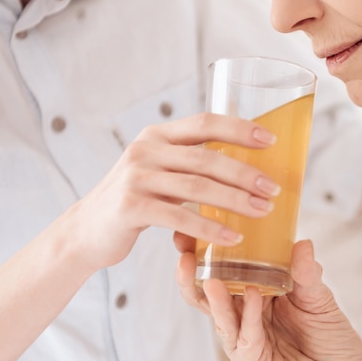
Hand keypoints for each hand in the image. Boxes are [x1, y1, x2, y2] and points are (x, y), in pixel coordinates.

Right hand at [64, 113, 278, 271]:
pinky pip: (179, 218)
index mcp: (158, 136)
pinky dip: (210, 228)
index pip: (204, 123)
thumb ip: (190, 164)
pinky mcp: (130, 207)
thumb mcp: (159, 171)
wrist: (87, 230)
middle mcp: (146, 150)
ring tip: (263, 211)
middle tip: (274, 189)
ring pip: (196, 187)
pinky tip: (233, 237)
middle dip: (245, 173)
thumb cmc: (137, 200)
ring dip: (235, 200)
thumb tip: (247, 170)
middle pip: (206, 158)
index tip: (271, 140)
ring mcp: (136, 178)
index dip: (239, 129)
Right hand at [175, 238, 361, 360]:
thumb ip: (306, 273)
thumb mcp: (318, 297)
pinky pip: (246, 339)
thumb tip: (302, 242)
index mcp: (254, 294)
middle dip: (192, 275)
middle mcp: (243, 316)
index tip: (192, 231)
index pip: (222, 271)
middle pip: (207, 295)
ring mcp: (243, 342)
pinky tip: (253, 296)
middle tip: (185, 252)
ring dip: (215, 298)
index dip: (206, 253)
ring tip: (211, 278)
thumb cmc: (329, 336)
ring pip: (220, 318)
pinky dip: (249, 317)